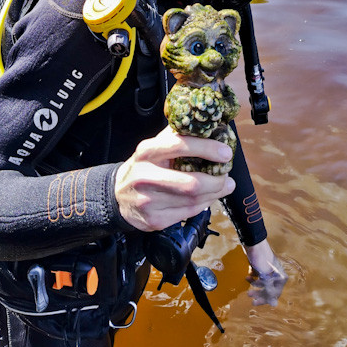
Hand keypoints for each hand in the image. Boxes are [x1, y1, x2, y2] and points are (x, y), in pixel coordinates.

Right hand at [115, 126, 234, 231]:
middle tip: (228, 176)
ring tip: (224, 186)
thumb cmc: (144, 166)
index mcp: (147, 152)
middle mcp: (145, 177)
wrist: (118, 195)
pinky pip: (188, 214)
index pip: (180, 146)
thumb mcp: (153, 146)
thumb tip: (209, 126)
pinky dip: (203, 205)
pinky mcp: (154, 220)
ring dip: (214, 194)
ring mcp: (149, 201)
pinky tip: (207, 198)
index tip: (226, 153)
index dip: (207, 149)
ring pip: (193, 202)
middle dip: (217, 181)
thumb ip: (176, 136)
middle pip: (191, 183)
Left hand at [244, 239, 287, 306]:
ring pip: (262, 284)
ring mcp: (268, 270)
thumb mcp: (265, 276)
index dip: (266, 299)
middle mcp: (276, 274)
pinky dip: (253, 279)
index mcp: (280, 276)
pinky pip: (257, 277)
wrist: (252, 242)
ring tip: (247, 290)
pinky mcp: (260, 267)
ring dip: (255, 287)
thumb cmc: (261, 259)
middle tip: (250, 297)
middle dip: (259, 294)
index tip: (256, 302)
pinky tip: (247, 277)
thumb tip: (274, 305)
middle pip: (268, 290)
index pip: (275, 293)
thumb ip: (270, 290)